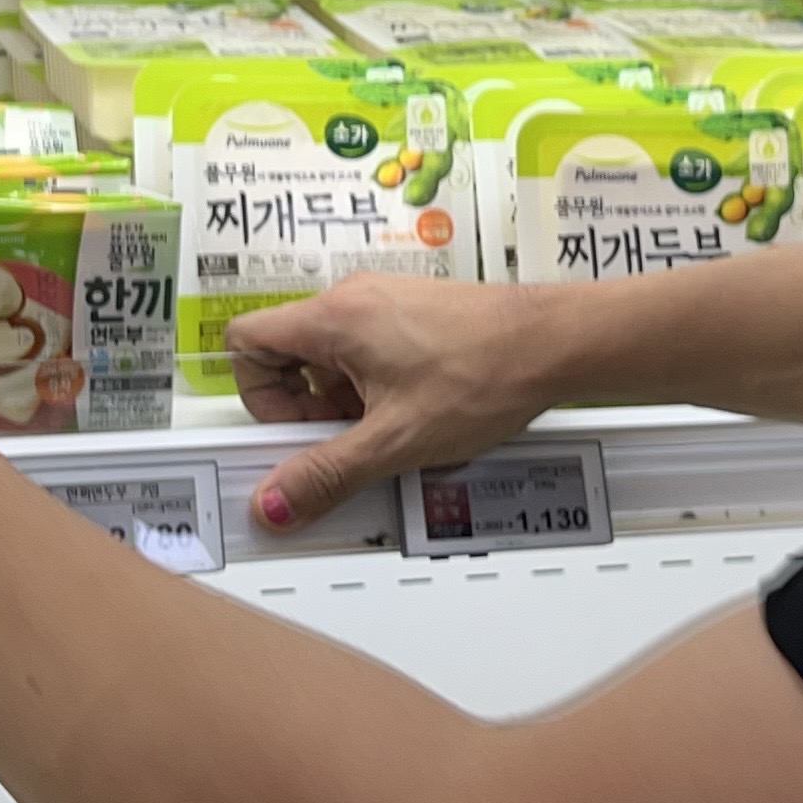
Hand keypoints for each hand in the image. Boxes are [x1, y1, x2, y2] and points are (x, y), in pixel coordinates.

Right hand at [223, 275, 561, 529]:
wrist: (556, 344)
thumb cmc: (488, 372)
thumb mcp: (395, 440)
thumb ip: (326, 474)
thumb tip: (275, 502)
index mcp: (334, 318)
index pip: (246, 343)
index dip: (261, 397)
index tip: (297, 433)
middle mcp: (354, 301)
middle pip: (290, 355)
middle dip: (310, 409)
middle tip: (348, 441)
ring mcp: (386, 305)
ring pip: (333, 359)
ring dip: (347, 403)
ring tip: (391, 432)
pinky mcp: (414, 316)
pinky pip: (369, 354)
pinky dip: (378, 390)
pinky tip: (416, 416)